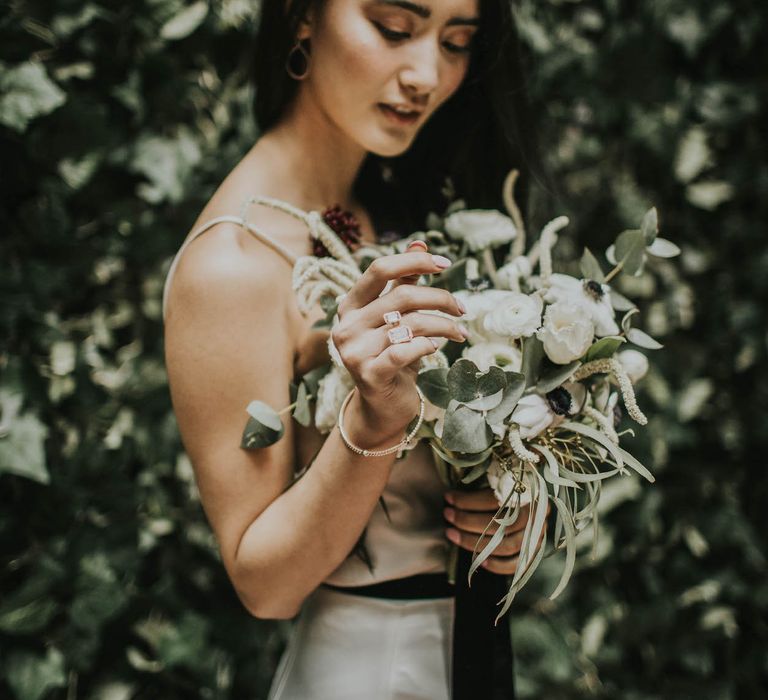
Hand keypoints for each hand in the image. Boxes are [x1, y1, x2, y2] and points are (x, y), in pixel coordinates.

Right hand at [332, 242, 468, 445]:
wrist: (383, 406)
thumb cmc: (392, 356)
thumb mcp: (397, 317)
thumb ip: (405, 281)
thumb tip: (420, 241)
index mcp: (350, 306)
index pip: (379, 269)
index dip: (413, 261)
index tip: (444, 264)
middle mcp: (346, 326)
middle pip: (402, 297)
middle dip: (440, 299)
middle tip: (462, 308)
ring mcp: (353, 351)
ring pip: (410, 324)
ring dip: (443, 326)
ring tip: (458, 332)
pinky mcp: (368, 375)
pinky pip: (406, 350)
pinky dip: (428, 346)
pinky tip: (436, 349)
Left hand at [443, 487, 549, 574]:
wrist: (535, 497)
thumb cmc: (510, 485)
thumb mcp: (501, 478)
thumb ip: (485, 484)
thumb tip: (454, 494)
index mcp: (529, 492)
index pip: (495, 499)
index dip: (468, 500)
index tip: (448, 498)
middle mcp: (537, 515)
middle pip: (500, 524)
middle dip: (467, 521)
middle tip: (447, 515)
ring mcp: (538, 535)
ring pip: (506, 546)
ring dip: (474, 543)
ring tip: (452, 534)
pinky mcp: (535, 550)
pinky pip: (517, 564)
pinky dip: (497, 565)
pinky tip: (479, 561)